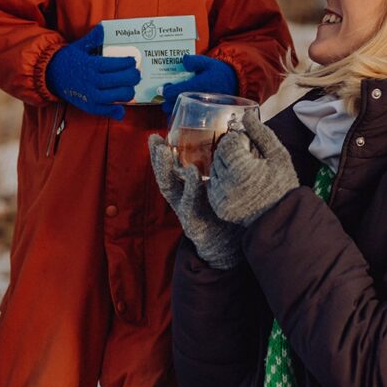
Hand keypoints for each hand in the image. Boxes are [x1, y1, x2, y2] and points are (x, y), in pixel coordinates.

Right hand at [45, 23, 140, 120]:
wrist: (50, 75)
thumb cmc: (67, 60)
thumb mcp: (79, 47)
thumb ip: (93, 38)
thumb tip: (103, 28)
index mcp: (90, 64)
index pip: (114, 64)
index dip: (127, 63)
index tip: (133, 61)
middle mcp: (91, 80)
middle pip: (119, 80)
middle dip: (132, 77)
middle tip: (136, 74)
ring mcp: (90, 95)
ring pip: (116, 96)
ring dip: (127, 92)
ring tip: (130, 87)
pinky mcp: (88, 106)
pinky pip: (105, 110)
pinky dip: (115, 110)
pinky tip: (122, 107)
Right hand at [149, 134, 242, 268]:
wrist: (233, 250)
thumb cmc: (229, 217)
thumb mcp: (222, 190)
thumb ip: (223, 170)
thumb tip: (232, 141)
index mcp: (188, 191)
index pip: (172, 169)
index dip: (162, 154)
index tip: (156, 136)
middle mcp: (183, 200)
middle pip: (165, 177)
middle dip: (157, 159)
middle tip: (154, 140)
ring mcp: (187, 213)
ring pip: (171, 190)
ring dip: (166, 169)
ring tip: (164, 151)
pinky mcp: (195, 225)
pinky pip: (190, 205)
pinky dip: (191, 188)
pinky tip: (192, 174)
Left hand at [161, 54, 237, 115]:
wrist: (236, 83)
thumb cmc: (220, 72)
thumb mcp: (208, 62)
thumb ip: (194, 61)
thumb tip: (183, 61)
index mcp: (195, 86)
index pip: (172, 92)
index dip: (165, 90)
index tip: (166, 87)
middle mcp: (195, 99)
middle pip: (171, 105)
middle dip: (166, 100)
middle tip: (169, 94)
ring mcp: (199, 109)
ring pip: (178, 113)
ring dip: (172, 108)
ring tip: (175, 100)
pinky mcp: (203, 114)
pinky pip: (187, 118)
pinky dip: (181, 114)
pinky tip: (183, 107)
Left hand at [208, 110, 298, 226]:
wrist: (282, 219)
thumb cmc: (283, 184)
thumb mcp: (279, 155)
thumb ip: (261, 133)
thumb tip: (247, 114)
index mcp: (242, 169)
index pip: (228, 143)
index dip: (240, 142)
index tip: (250, 149)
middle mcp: (226, 184)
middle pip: (219, 155)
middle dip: (231, 154)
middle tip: (248, 161)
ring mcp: (221, 197)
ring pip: (214, 170)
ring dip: (226, 167)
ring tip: (244, 174)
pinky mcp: (218, 207)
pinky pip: (213, 186)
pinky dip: (222, 182)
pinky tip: (239, 185)